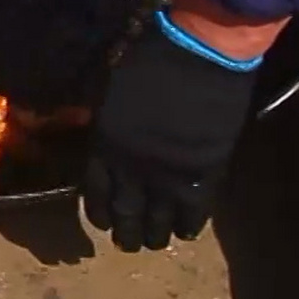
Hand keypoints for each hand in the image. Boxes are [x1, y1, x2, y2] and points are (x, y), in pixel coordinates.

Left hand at [83, 19, 258, 250]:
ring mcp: (168, 174)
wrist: (199, 54)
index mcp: (105, 144)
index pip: (95, 190)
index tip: (103, 222)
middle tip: (128, 244)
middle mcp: (131, 167)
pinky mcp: (203, 173)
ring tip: (154, 244)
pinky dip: (187, 225)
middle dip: (126, 232)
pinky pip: (193, 211)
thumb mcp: (112, 92)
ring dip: (154, 235)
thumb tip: (108, 141)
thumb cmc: (151, 61)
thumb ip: (108, 124)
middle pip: (125, 211)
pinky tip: (184, 233)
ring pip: (157, 219)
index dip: (99, 211)